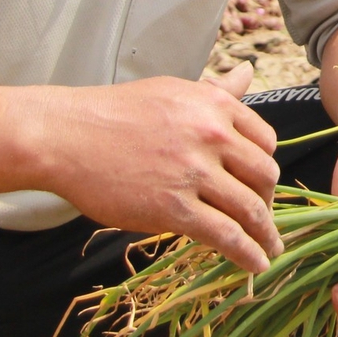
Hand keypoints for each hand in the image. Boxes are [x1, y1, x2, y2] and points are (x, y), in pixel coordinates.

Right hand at [39, 62, 283, 272]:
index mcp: (214, 105)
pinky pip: (226, 236)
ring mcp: (194, 174)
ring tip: (270, 250)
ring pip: (249, 209)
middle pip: (264, 176)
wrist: (67, 136)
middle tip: (262, 218)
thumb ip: (216, 91)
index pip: (265, 141)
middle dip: (268, 201)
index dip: (265, 167)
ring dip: (265, 234)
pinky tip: (255, 265)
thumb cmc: (116, 113)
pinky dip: (247, 254)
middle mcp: (212, 136)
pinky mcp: (174, 209)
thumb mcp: (172, 92)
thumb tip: (247, 72)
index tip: (260, 185)